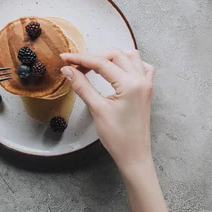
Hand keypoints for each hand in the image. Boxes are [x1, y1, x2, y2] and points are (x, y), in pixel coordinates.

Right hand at [61, 50, 169, 211]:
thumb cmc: (118, 137)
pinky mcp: (147, 89)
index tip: (65, 58)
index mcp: (130, 84)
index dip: (80, 59)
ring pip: (130, 57)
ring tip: (94, 65)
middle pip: (116, 55)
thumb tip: (68, 70)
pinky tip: (117, 69)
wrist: (134, 155)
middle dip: (94, 57)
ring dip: (111, 57)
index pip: (102, 63)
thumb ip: (82, 86)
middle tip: (76, 65)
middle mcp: (141, 79)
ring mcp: (146, 83)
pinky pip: (142, 67)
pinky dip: (128, 63)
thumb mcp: (97, 110)